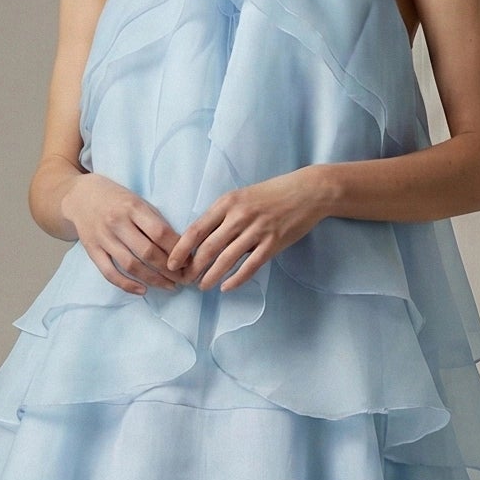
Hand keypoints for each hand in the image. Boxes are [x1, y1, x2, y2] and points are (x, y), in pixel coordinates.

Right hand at [59, 173, 183, 294]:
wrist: (80, 196)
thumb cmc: (117, 199)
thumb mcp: (138, 201)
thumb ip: (155, 222)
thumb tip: (180, 247)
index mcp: (132, 207)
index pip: (160, 233)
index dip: (177, 250)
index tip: (189, 261)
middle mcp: (117, 222)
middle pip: (147, 252)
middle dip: (169, 269)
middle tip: (184, 278)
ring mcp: (103, 238)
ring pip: (131, 265)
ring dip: (153, 280)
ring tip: (170, 286)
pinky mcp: (92, 250)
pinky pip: (110, 273)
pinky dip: (127, 285)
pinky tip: (143, 290)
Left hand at [166, 169, 333, 291]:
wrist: (308, 191)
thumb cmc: (272, 194)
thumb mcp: (241, 197)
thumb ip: (222, 215)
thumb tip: (200, 239)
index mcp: (227, 203)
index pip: (195, 230)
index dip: (180, 250)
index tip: (171, 264)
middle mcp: (239, 216)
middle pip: (207, 248)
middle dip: (192, 268)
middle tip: (185, 280)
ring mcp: (257, 230)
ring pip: (226, 260)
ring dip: (210, 277)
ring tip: (202, 286)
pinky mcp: (273, 243)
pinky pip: (249, 267)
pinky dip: (235, 280)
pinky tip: (226, 287)